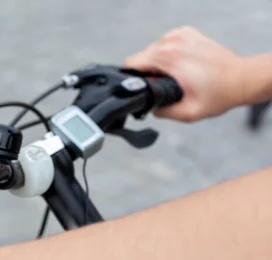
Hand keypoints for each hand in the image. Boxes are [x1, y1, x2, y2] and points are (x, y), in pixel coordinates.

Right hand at [124, 26, 247, 121]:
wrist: (242, 78)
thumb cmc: (219, 93)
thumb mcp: (187, 113)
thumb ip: (161, 111)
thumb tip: (148, 107)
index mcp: (167, 57)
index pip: (131, 63)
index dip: (132, 79)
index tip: (145, 88)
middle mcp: (171, 40)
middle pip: (141, 57)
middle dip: (148, 73)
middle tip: (166, 86)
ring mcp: (180, 34)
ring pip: (152, 51)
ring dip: (158, 65)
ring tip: (176, 77)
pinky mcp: (186, 32)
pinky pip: (166, 45)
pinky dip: (169, 56)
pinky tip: (182, 67)